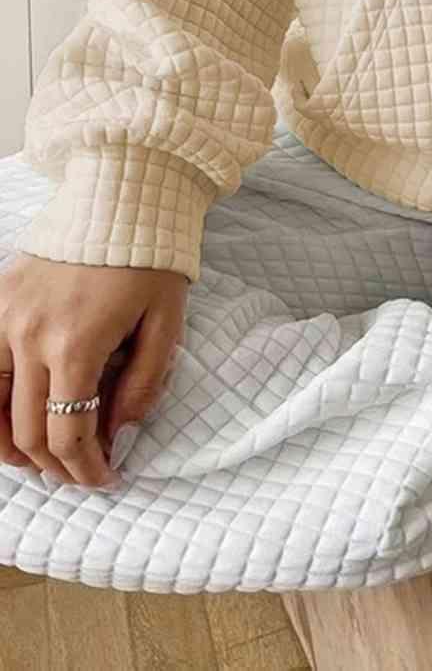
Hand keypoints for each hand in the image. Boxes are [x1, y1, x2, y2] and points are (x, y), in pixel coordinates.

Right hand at [0, 253, 186, 490]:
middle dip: (57, 464)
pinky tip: (8, 422)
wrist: (121, 201)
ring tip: (42, 460)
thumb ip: (143, 383)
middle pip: (30, 429)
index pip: (71, 432)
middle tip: (81, 474)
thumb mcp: (167, 323)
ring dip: (14, 445)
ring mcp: (6, 318)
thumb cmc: (150, 262)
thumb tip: (120, 430)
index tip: (105, 478)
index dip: (86, 467)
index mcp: (77, 344)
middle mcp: (31, 336)